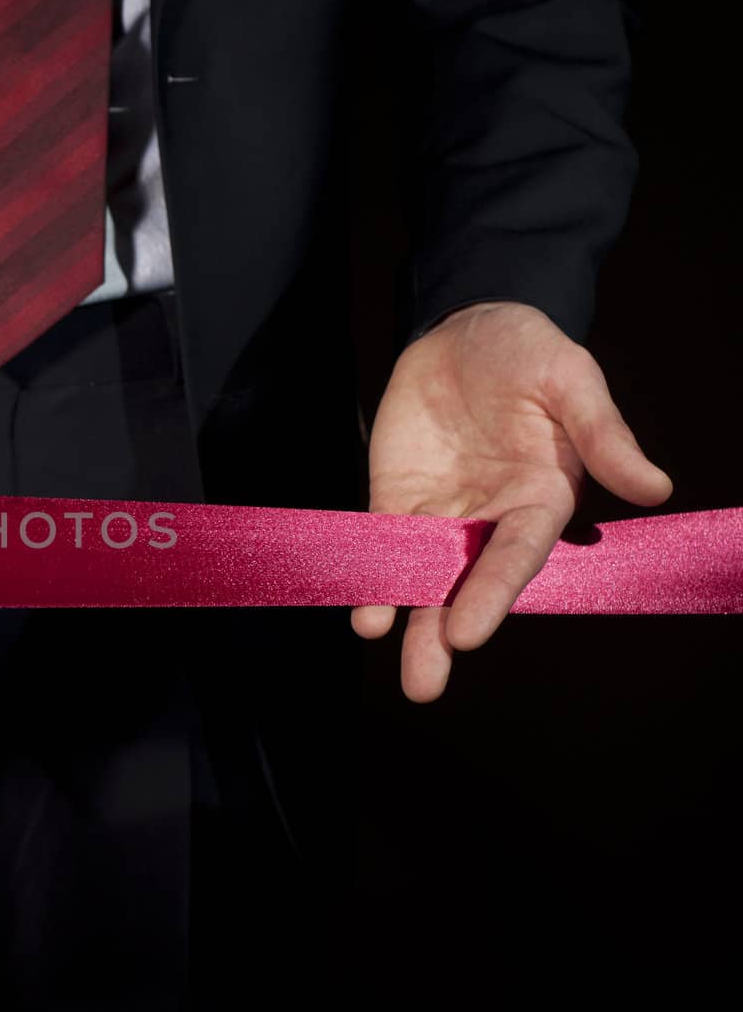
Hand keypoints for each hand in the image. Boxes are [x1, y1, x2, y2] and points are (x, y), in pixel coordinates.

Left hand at [351, 302, 671, 701]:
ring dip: (398, 613)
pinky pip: (380, 541)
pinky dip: (368, 571)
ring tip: (376, 642)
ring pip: (418, 574)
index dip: (492, 593)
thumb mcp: (572, 379)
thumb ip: (603, 434)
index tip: (468, 632)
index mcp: (540, 498)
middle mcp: (489, 517)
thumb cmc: (530, 352)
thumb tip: (654, 487)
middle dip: (439, 632)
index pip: (515, 556)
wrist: (468, 327)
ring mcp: (440, 512)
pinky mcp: (397, 496)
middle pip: (464, 583)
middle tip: (422, 684)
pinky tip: (357, 607)